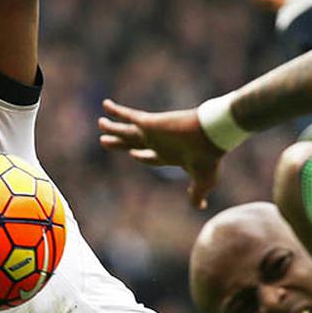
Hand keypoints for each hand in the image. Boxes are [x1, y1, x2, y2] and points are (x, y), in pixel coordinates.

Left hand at [98, 99, 224, 208]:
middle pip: (133, 143)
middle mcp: (159, 143)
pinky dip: (117, 111)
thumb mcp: (204, 181)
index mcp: (169, 154)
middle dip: (120, 143)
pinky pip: (128, 116)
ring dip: (113, 128)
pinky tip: (105, 105)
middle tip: (105, 142)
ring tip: (100, 123)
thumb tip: (201, 207)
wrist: (211, 136)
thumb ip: (197, 195)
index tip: (132, 154)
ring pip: (127, 131)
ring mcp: (153, 132)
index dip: (140, 156)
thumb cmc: (209, 158)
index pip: (150, 156)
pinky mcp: (149, 123)